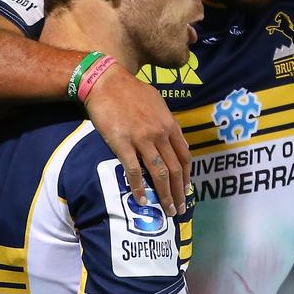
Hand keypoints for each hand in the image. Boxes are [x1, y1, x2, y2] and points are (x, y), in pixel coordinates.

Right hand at [84, 63, 189, 214]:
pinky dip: (138, 188)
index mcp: (169, 124)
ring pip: (159, 173)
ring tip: (167, 211)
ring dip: (165, 195)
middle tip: (179, 209)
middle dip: (179, 192)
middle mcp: (160, 134)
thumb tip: (172, 138)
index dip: (187, 176)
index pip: (185, 156)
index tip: (187, 190)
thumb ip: (166, 122)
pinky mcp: (123, 144)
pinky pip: (133, 171)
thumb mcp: (157, 103)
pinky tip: (141, 201)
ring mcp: (142, 140)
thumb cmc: (131, 90)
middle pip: (175, 169)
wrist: (106, 82)